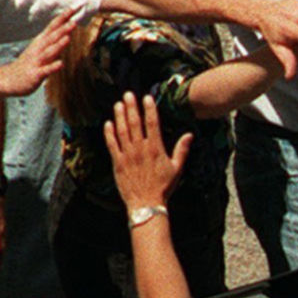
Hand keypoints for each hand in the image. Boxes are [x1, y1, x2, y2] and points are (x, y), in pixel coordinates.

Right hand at [0, 9, 76, 97]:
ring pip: (48, 52)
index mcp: (40, 41)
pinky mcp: (35, 74)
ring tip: (68, 38)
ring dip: (58, 45)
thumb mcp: (40, 48)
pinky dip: (53, 66)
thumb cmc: (29, 63)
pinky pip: (45, 70)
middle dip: (63, 29)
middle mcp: (38, 49)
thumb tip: (69, 31)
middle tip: (74, 21)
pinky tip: (61, 63)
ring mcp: (36, 61)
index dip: (63, 17)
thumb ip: (54, 40)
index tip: (76, 8)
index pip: (53, 26)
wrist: (7, 79)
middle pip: (52, 37)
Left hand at [106, 92, 190, 209]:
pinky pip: (112, 145)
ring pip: (122, 131)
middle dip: (132, 107)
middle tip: (128, 94)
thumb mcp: (177, 169)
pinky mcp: (118, 163)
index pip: (152, 123)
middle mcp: (141, 149)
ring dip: (119, 116)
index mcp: (155, 149)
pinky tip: (108, 123)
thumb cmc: (163, 187)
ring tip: (118, 104)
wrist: (146, 204)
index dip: (149, 109)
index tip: (146, 97)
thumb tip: (189, 135)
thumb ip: (182, 150)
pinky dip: (109, 133)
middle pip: (135, 123)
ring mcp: (128, 155)